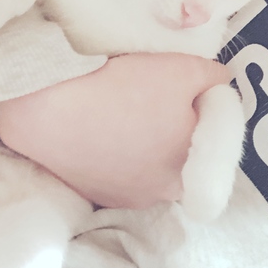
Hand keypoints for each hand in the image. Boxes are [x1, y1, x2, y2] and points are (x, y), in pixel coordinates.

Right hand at [0, 53, 230, 208]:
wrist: (47, 108)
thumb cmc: (122, 89)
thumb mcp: (182, 69)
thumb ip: (213, 77)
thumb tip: (219, 83)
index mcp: (190, 171)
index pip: (211, 136)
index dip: (201, 105)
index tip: (182, 84)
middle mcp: (158, 196)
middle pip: (177, 153)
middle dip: (172, 126)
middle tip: (150, 94)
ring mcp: (121, 198)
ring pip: (144, 163)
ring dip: (140, 141)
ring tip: (119, 109)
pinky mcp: (89, 192)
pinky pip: (113, 168)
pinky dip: (111, 149)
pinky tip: (97, 126)